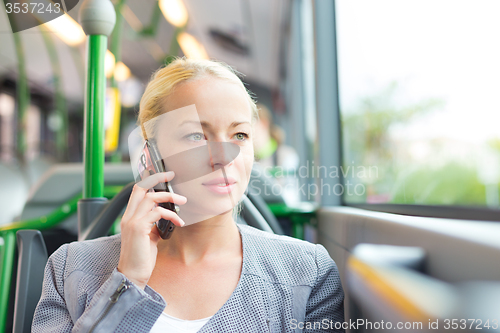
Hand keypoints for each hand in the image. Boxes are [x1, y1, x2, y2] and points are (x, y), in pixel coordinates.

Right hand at [117, 171, 186, 288]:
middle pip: (141, 187)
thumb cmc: (142, 258)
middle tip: (172, 175)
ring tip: (183, 201)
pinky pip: (158, 213)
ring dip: (170, 197)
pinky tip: (179, 222)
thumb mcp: (149, 236)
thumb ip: (153, 224)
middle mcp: (128, 216)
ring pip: (151, 198)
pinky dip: (172, 215)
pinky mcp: (139, 228)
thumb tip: (165, 216)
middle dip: (157, 178)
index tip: (165, 175)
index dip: (150, 180)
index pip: (137, 190)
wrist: (132, 275)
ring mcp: (132, 222)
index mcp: (129, 216)